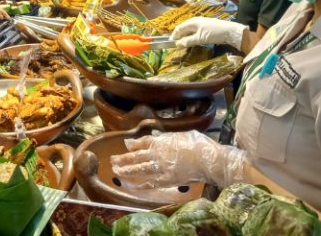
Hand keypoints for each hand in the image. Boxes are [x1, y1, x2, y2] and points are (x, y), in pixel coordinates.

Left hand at [110, 130, 247, 187]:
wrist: (207, 159)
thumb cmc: (198, 144)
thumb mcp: (180, 135)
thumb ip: (166, 136)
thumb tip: (157, 134)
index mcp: (161, 141)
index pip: (142, 142)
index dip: (133, 145)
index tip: (126, 146)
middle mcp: (157, 153)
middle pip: (136, 156)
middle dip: (123, 158)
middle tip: (112, 160)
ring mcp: (160, 167)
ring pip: (139, 169)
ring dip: (126, 170)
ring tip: (116, 171)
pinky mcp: (166, 179)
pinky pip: (150, 182)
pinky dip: (140, 184)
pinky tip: (132, 186)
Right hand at [171, 17, 245, 48]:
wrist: (230, 31)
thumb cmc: (214, 33)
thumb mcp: (200, 38)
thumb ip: (188, 41)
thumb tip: (177, 44)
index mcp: (192, 22)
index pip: (179, 28)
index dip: (174, 35)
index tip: (170, 43)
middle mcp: (195, 21)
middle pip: (184, 28)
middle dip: (179, 36)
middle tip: (176, 45)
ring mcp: (201, 23)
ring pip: (189, 30)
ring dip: (185, 37)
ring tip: (183, 44)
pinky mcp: (206, 27)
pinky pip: (195, 31)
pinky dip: (191, 36)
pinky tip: (193, 41)